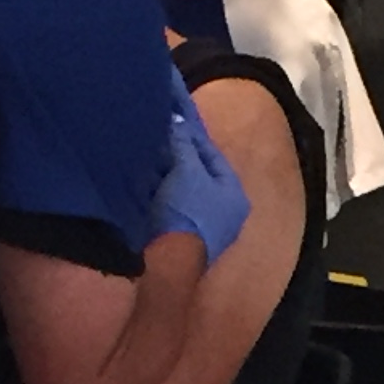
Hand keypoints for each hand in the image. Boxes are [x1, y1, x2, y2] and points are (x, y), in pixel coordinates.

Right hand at [152, 71, 252, 259]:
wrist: (170, 260)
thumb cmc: (186, 211)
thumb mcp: (186, 170)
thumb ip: (183, 144)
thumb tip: (178, 122)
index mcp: (234, 194)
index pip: (214, 156)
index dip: (194, 137)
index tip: (176, 122)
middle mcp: (226, 213)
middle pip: (201, 176)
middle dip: (180, 158)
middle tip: (161, 140)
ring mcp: (206, 230)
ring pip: (186, 193)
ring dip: (169, 176)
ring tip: (151, 158)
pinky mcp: (186, 240)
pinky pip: (176, 209)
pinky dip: (164, 196)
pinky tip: (149, 185)